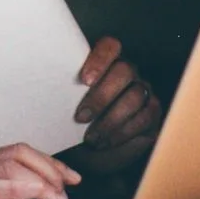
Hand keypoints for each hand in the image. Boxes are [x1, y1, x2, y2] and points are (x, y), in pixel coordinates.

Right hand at [0, 145, 81, 198]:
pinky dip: (14, 187)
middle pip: (20, 152)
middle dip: (50, 168)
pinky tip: (32, 192)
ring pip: (9, 164)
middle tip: (70, 190)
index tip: (72, 179)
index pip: (20, 154)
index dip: (49, 164)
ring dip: (40, 180)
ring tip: (57, 198)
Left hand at [72, 36, 162, 168]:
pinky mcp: (152, 114)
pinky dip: (123, 132)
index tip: (84, 81)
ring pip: (135, 96)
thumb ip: (64, 93)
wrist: (91, 152)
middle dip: (101, 96)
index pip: (110, 46)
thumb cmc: (75, 124)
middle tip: (81, 117)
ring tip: (91, 138)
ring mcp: (143, 92)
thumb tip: (47, 88)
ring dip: (110, 120)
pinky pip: (145, 117)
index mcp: (106, 63)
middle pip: (124, 71)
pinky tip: (106, 142)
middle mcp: (128, 73)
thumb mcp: (65, 107)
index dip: (99, 60)